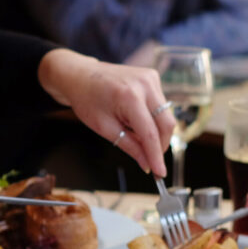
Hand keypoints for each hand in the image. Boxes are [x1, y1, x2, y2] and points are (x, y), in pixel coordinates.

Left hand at [38, 49, 174, 176]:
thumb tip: (147, 164)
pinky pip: (161, 106)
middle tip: (150, 159)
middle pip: (166, 124)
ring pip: (166, 116)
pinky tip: (136, 119)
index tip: (160, 173)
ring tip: (133, 132)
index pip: (150, 133)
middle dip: (160, 145)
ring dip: (155, 131)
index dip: (156, 156)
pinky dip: (153, 119)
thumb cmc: (88, 100)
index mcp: (129, 97)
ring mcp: (151, 78)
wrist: (81, 75)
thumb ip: (130, 146)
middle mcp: (145, 84)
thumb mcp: (105, 128)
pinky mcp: (153, 77)